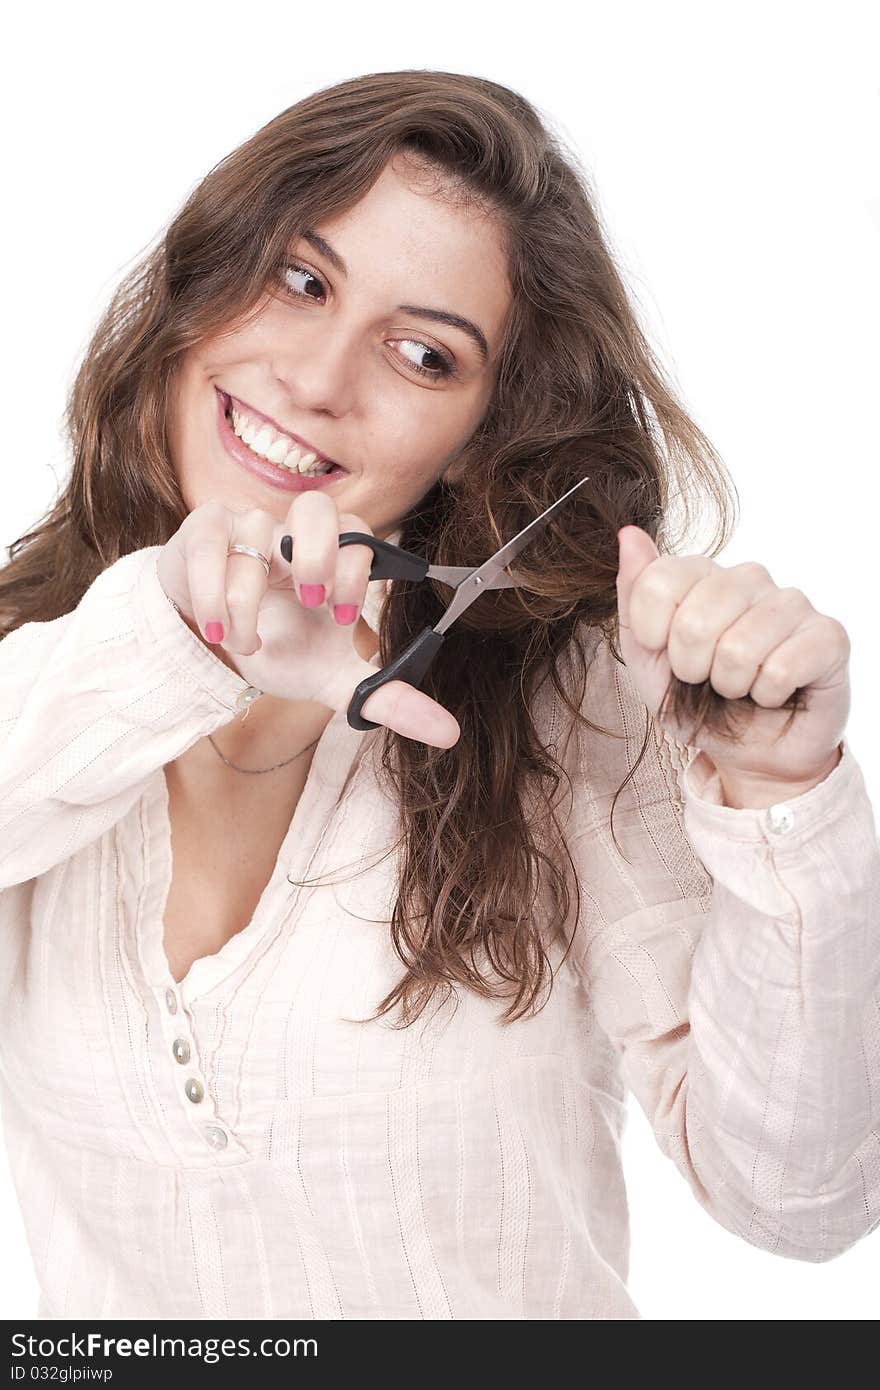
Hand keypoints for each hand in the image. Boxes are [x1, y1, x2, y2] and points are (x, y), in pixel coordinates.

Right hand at [157, 495, 460, 748]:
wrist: (217, 644)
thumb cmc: (282, 646)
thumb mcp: (334, 678)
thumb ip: (387, 699)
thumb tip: (447, 733)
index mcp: (336, 556)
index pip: (360, 537)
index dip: (356, 571)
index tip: (343, 617)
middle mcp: (296, 531)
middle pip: (316, 507)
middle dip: (318, 553)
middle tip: (311, 600)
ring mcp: (248, 527)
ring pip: (253, 534)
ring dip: (250, 599)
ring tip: (249, 645)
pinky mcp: (204, 533)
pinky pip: (208, 546)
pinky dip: (212, 593)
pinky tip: (219, 631)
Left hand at [614, 525, 849, 787]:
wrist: (749, 754)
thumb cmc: (698, 703)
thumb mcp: (647, 659)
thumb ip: (634, 597)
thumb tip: (629, 535)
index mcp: (703, 575)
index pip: (658, 581)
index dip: (651, 634)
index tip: (665, 655)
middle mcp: (749, 578)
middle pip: (694, 621)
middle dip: (690, 669)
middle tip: (706, 680)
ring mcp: (792, 603)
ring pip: (740, 647)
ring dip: (730, 685)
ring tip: (740, 688)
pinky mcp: (829, 635)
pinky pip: (783, 667)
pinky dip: (767, 695)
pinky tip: (774, 693)